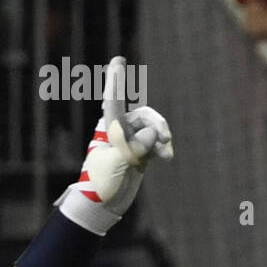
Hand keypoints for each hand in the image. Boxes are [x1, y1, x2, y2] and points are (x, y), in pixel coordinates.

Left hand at [56, 55, 172, 235]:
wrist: (102, 206)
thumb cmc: (100, 184)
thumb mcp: (116, 163)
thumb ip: (134, 145)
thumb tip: (152, 135)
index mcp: (109, 129)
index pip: (114, 100)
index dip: (116, 80)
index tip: (117, 60)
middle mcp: (120, 131)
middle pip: (145, 116)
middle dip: (157, 125)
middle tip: (165, 139)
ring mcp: (131, 141)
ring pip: (154, 129)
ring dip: (162, 140)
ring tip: (166, 155)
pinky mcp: (141, 153)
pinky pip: (157, 143)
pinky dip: (163, 148)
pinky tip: (166, 157)